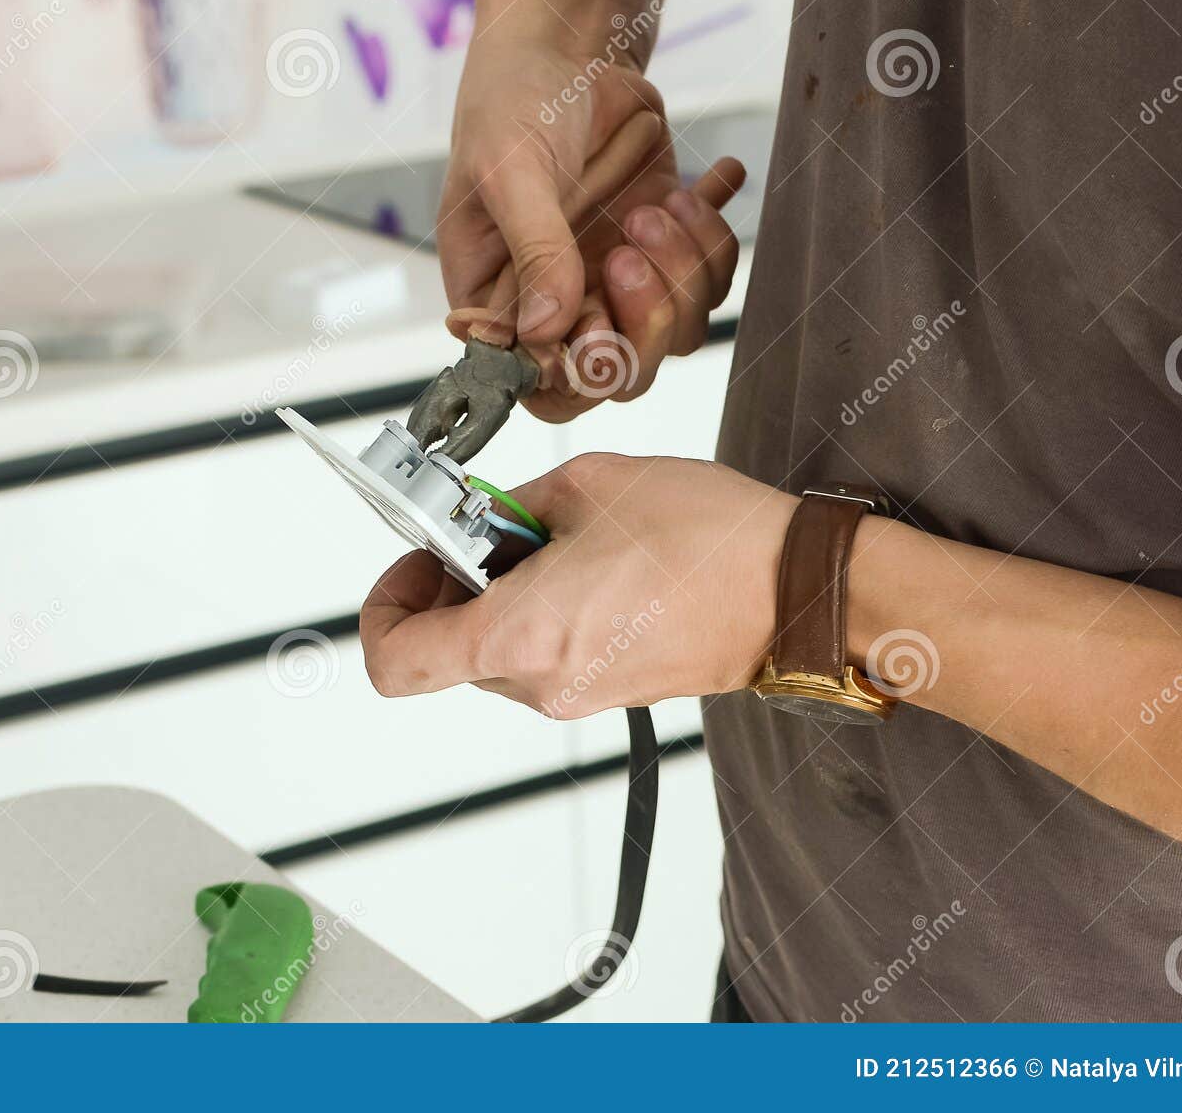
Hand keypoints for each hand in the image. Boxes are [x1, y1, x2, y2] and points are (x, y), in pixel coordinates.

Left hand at [360, 453, 796, 717]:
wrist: (796, 591)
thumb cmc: (708, 540)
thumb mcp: (587, 486)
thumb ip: (510, 507)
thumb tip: (481, 517)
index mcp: (521, 635)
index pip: (397, 662)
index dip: (385, 607)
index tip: (414, 561)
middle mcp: (542, 682)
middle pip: (448, 649)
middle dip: (453, 584)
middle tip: (489, 528)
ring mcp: (577, 695)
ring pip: (497, 651)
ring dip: (502, 596)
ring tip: (554, 540)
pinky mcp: (609, 691)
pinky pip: (545, 656)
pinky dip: (542, 612)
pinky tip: (586, 564)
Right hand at [437, 24, 746, 421]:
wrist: (562, 54)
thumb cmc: (511, 107)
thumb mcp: (510, 172)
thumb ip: (535, 250)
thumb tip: (548, 331)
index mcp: (502, 304)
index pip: (542, 384)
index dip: (577, 374)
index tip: (593, 323)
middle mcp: (562, 306)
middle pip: (623, 370)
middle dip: (645, 317)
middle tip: (632, 242)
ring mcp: (616, 282)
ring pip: (678, 328)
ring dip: (683, 267)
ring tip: (661, 202)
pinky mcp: (664, 250)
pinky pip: (711, 274)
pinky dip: (714, 230)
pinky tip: (709, 181)